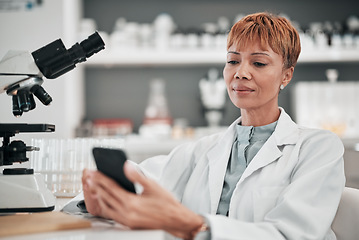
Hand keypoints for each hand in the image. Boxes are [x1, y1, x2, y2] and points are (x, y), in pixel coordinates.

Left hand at [84, 162, 203, 238]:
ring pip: (106, 206)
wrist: (175, 220)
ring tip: (92, 187)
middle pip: (106, 196)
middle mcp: (127, 213)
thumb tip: (126, 166)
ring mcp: (126, 220)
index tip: (93, 171)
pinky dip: (105, 205)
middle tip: (88, 177)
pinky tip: (103, 200)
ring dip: (98, 195)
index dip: (101, 178)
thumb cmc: (166, 203)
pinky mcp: (128, 224)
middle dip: (96, 185)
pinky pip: (111, 214)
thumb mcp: (153, 186)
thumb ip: (137, 176)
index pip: (111, 187)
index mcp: (132, 203)